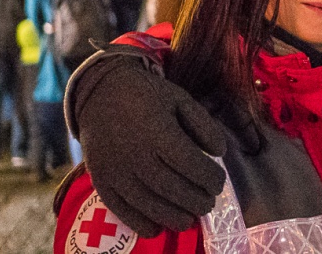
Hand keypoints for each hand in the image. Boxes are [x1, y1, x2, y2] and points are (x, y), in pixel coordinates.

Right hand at [73, 53, 227, 236]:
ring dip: (173, 216)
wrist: (101, 94)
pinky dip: (140, 223)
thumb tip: (220, 152)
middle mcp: (136, 155)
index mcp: (159, 132)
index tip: (219, 183)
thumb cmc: (148, 96)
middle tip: (209, 203)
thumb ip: (204, 125)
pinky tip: (157, 227)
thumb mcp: (182, 100)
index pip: (190, 164)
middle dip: (196, 201)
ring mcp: (116, 172)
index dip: (210, 178)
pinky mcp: (101, 182)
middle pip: (172, 188)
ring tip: (190, 218)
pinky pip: (121, 210)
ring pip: (149, 204)